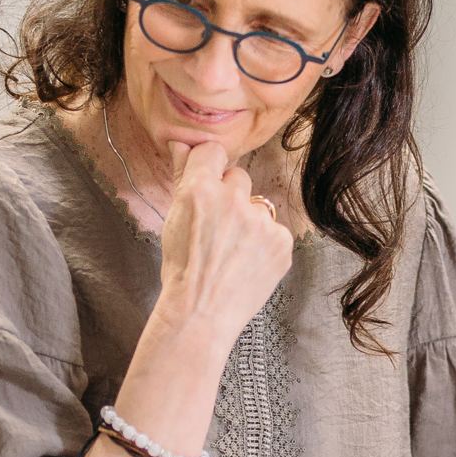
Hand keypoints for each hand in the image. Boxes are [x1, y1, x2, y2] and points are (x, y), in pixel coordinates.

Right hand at [153, 140, 293, 342]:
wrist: (201, 313)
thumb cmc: (182, 269)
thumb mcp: (173, 219)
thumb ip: (182, 176)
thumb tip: (181, 143)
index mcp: (201, 189)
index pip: (212, 151)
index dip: (209, 167)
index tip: (208, 183)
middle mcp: (234, 199)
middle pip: (239, 177)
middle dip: (230, 196)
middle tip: (217, 229)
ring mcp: (261, 221)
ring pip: (258, 206)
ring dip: (249, 222)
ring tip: (232, 252)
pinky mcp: (282, 241)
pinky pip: (274, 231)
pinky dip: (265, 244)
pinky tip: (247, 263)